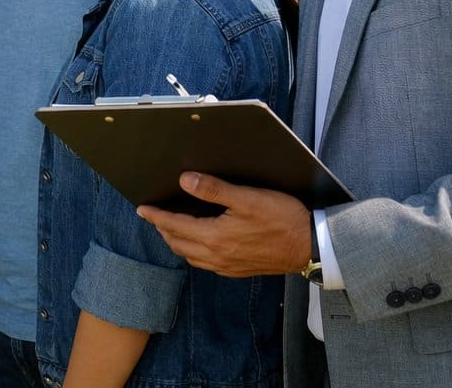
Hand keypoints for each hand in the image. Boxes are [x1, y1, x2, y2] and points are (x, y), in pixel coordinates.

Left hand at [136, 172, 310, 277]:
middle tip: (153, 216)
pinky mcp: (237, 270)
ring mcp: (227, 266)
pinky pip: (205, 263)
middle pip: (178, 243)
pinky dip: (193, 251)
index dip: (156, 216)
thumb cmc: (283, 219)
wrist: (310, 247)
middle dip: (163, 229)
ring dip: (176, 241)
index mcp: (214, 237)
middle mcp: (217, 256)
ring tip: (171, 227)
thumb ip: (214, 190)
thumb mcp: (247, 198)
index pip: (174, 225)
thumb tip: (184, 181)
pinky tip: (198, 243)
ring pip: (190, 255)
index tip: (142, 208)